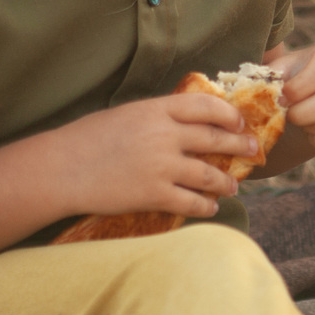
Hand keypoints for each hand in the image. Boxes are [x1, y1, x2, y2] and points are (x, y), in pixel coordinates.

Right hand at [52, 90, 257, 217]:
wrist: (61, 169)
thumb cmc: (87, 139)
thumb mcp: (125, 114)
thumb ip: (156, 117)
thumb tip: (185, 123)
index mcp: (156, 109)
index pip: (206, 106)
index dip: (229, 114)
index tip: (240, 122)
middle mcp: (164, 135)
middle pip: (215, 138)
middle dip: (240, 145)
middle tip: (253, 150)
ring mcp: (161, 165)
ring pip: (209, 174)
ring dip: (226, 181)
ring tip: (232, 186)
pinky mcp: (154, 194)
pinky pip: (192, 202)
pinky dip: (206, 206)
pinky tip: (210, 208)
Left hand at [268, 39, 314, 157]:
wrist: (311, 101)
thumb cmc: (293, 81)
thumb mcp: (282, 72)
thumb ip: (272, 76)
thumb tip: (259, 88)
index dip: (299, 88)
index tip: (282, 98)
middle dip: (304, 113)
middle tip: (288, 116)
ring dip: (309, 127)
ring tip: (300, 121)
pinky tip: (312, 131)